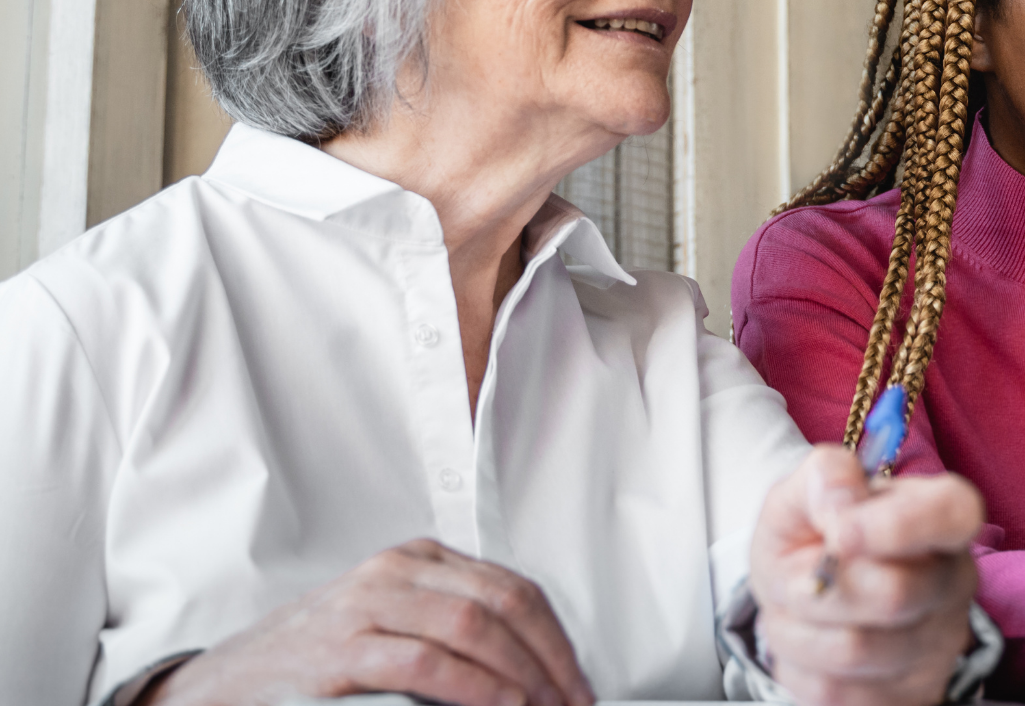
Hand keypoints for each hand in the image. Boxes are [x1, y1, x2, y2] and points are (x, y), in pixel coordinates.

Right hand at [146, 538, 593, 705]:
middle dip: (552, 660)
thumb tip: (530, 670)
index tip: (578, 684)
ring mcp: (366, 606)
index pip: (513, 588)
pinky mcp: (341, 649)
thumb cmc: (309, 663)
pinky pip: (428, 663)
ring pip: (474, 626)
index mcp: (417, 560)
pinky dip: (479, 689)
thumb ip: (450, 631)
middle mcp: (395, 572)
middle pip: (505, 604)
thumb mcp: (388, 625)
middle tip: (574, 703)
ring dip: (524, 677)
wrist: (218, 687)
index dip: (557, 640)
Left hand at [751, 446, 982, 705]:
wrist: (804, 595)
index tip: (839, 533)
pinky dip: (804, 668)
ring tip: (802, 610)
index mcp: (939, 513)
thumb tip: (842, 505)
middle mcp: (954, 578)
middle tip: (799, 575)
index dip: (897, 526)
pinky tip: (812, 643)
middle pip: (895, 593)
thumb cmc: (811, 538)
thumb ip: (822, 478)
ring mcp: (940, 642)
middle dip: (820, 586)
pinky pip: (841, 692)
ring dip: (802, 630)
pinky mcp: (914, 693)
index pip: (955, 513)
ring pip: (858, 649)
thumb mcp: (800, 495)